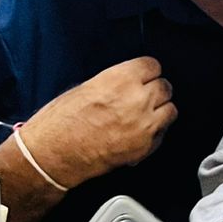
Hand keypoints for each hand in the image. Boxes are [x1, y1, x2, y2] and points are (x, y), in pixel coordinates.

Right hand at [19, 57, 175, 188]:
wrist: (52, 155)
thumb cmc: (59, 124)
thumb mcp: (85, 87)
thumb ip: (114, 83)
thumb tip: (128, 83)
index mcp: (120, 80)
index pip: (152, 66)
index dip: (147, 72)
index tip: (144, 76)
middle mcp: (137, 100)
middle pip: (165, 87)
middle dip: (155, 90)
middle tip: (143, 96)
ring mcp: (144, 125)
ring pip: (170, 110)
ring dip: (159, 110)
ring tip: (144, 114)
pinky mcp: (144, 147)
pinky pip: (162, 133)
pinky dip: (154, 132)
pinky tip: (138, 132)